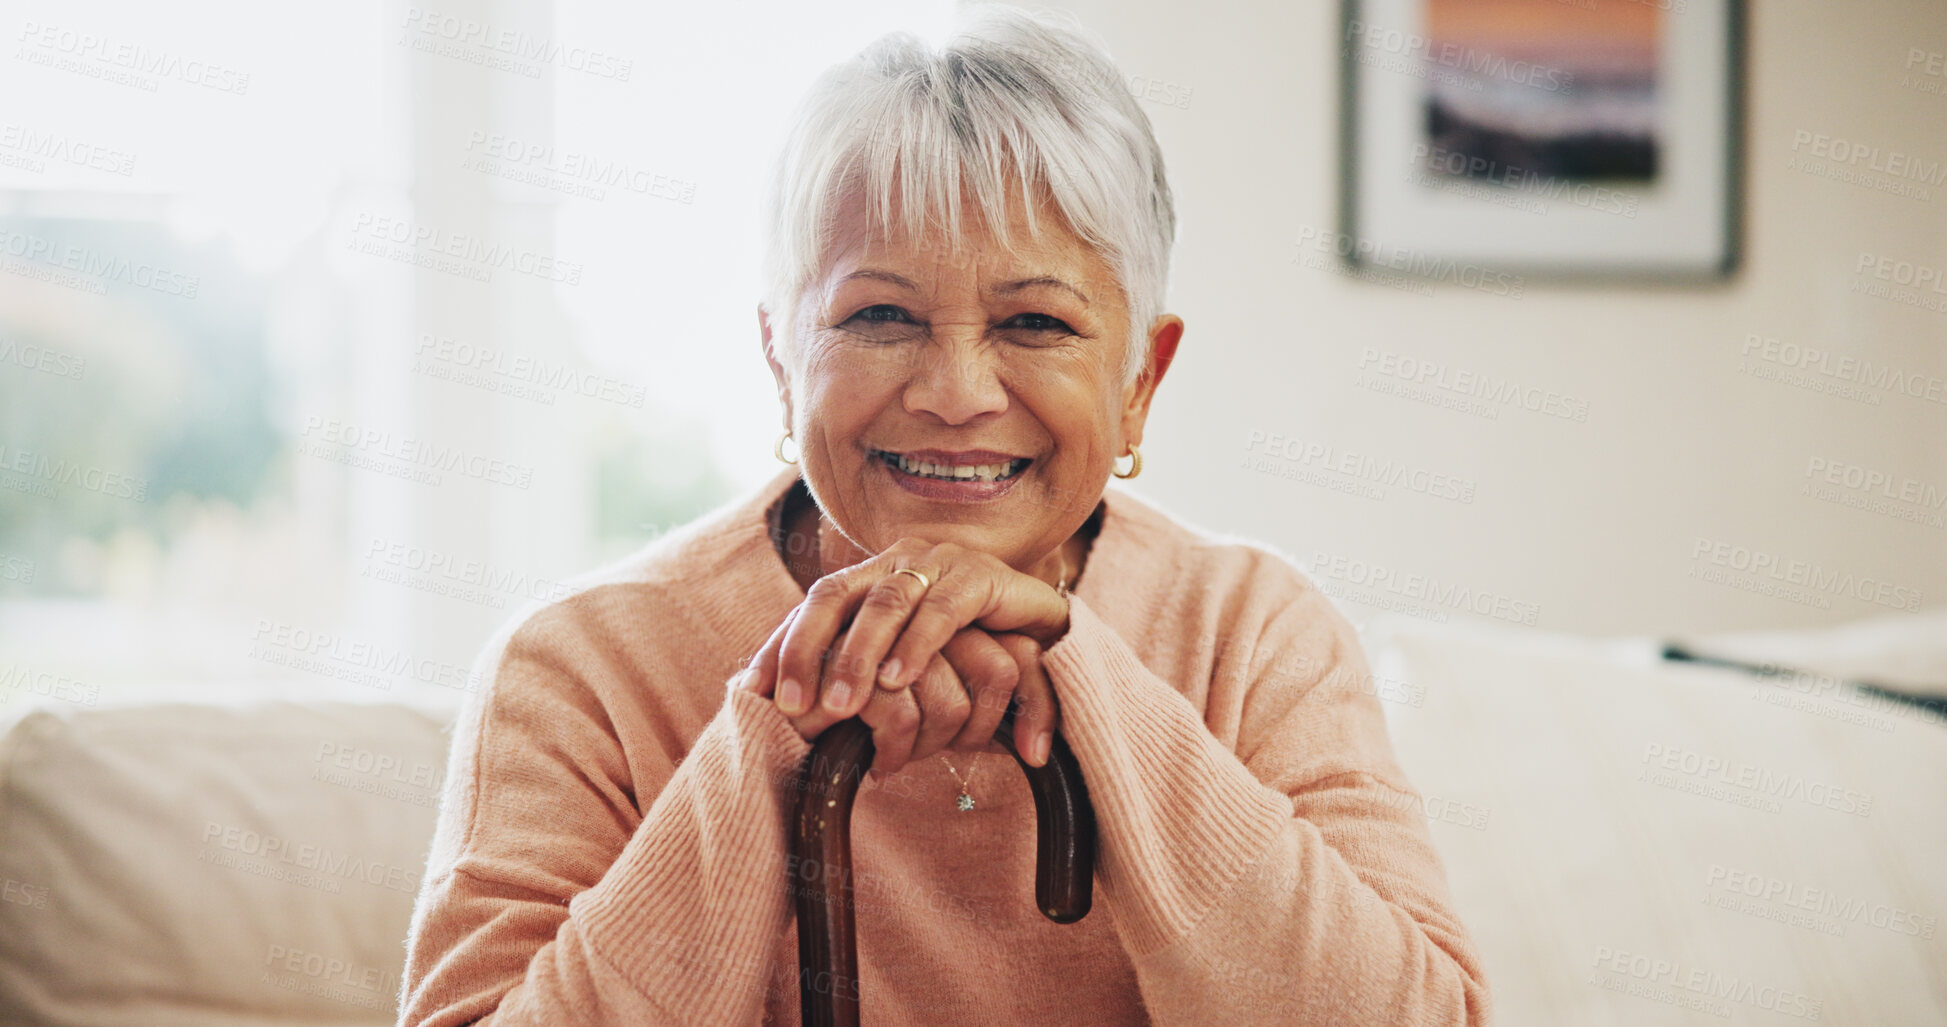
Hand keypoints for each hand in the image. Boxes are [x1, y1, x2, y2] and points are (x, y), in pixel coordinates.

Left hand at [754, 539, 1069, 766]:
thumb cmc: (964, 654)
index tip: (754, 691)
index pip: (814, 603)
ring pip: (886, 603)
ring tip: (843, 706)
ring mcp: (941, 564)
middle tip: (795, 706)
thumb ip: (855, 677)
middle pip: (837, 596)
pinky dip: (916, 647)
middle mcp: (900, 561)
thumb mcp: (900, 666)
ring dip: (860, 657)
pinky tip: (898, 680)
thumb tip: (786, 709)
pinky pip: (942, 610)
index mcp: (871, 576)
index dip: (783, 643)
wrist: (1043, 636)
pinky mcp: (983, 578)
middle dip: (810, 651)